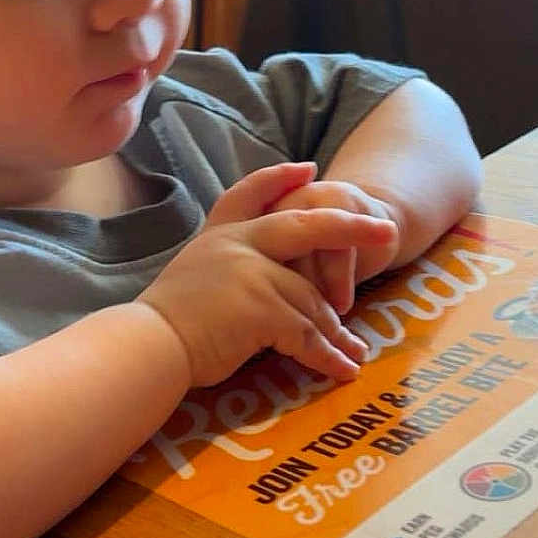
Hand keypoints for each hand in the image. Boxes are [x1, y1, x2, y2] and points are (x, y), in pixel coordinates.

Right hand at [138, 164, 398, 387]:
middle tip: (387, 231)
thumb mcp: (192, 276)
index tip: (308, 168)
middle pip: (305, 226)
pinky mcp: (261, 307)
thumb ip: (227, 268)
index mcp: (218, 235)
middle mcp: (238, 244)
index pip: (248, 194)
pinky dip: (327, 355)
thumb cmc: (163, 323)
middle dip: (350, 227)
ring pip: (311, 300)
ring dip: (336, 332)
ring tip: (355, 352)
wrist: (149, 344)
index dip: (278, 179)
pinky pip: (307, 333)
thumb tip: (267, 286)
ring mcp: (251, 272)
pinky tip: (342, 368)